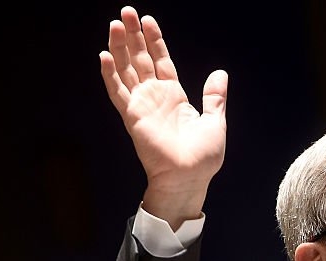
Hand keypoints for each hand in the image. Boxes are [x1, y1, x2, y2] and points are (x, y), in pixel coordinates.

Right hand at [100, 7, 226, 219]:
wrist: (189, 178)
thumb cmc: (203, 158)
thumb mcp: (215, 121)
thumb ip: (215, 97)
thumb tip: (221, 73)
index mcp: (174, 96)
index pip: (161, 61)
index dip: (154, 41)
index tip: (148, 20)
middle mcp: (155, 98)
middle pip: (140, 59)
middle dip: (134, 36)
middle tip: (126, 11)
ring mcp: (142, 106)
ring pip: (126, 70)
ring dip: (120, 47)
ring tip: (116, 24)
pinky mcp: (132, 117)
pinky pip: (118, 92)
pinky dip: (110, 74)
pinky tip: (105, 55)